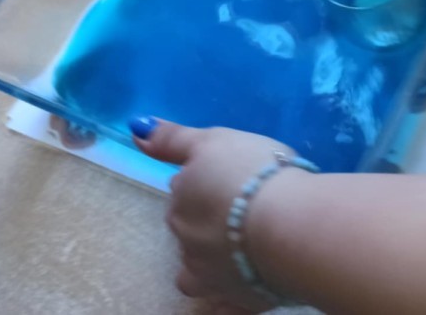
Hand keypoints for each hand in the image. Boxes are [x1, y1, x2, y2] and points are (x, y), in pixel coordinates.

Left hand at [133, 118, 306, 311]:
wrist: (289, 225)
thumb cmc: (253, 173)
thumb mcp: (214, 140)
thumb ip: (173, 139)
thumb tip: (136, 128)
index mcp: (181, 204)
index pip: (182, 194)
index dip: (205, 186)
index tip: (229, 180)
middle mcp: (187, 243)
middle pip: (192, 231)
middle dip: (211, 222)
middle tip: (247, 208)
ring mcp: (211, 278)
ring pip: (205, 271)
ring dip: (220, 260)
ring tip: (251, 246)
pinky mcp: (238, 301)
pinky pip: (228, 307)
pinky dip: (231, 302)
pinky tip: (246, 290)